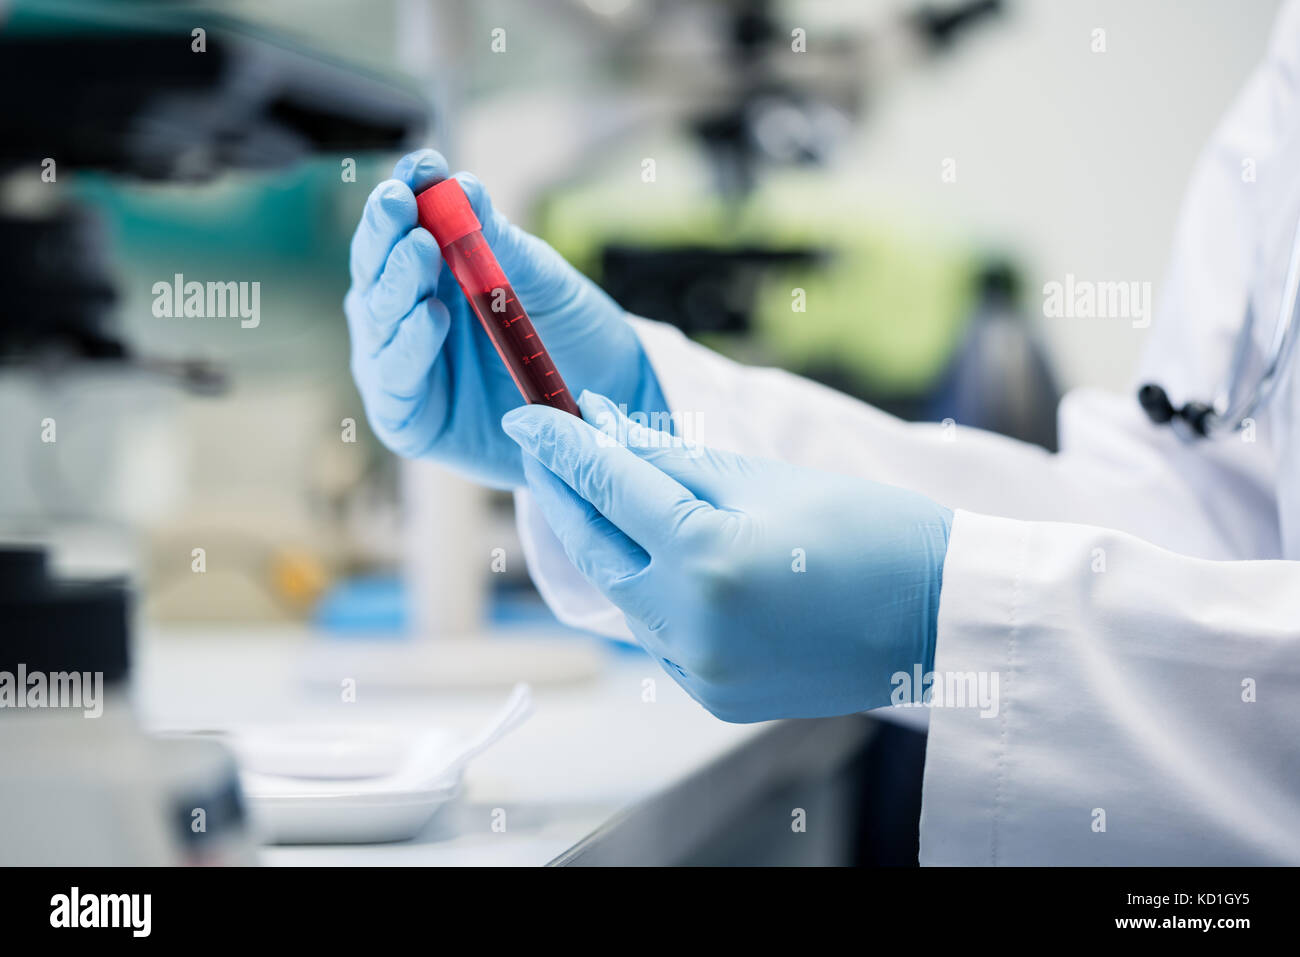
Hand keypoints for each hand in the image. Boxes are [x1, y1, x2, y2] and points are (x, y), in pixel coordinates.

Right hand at [345, 149, 666, 488]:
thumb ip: (500, 242)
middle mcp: (403, 311)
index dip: (407, 190)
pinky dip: (409, 346)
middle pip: (376, 265)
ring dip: (397, 281)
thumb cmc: (567, 334)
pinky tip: (430, 316)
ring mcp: (399, 363)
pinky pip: (395, 378)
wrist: (605, 402)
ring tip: (421, 250)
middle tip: (400, 200)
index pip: (403, 222)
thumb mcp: (541, 280)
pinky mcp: (407, 416)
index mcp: (431, 269)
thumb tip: (462, 186)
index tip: (420, 164)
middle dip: (385, 231)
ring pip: (377, 318)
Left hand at [503, 391, 952, 721]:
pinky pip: (655, 634)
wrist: (940, 616)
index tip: (526, 415)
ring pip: (620, 596)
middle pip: (595, 550)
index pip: (608, 488)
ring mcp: (698, 670)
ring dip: (604, 544)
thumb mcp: (764, 480)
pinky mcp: (711, 697)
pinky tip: (651, 556)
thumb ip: (672, 458)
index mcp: (707, 558)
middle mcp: (690, 625)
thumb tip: (602, 427)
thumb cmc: (869, 529)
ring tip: (594, 494)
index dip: (560, 447)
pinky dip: (646, 591)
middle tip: (543, 449)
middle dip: (563, 495)